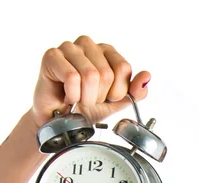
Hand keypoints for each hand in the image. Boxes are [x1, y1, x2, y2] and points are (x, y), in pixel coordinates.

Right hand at [30, 35, 150, 128]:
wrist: (61, 121)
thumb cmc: (86, 107)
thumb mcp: (117, 102)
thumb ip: (135, 91)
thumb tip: (146, 77)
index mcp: (106, 51)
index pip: (123, 68)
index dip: (116, 91)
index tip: (105, 98)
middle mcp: (88, 45)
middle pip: (107, 73)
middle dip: (99, 96)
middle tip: (87, 100)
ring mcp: (69, 48)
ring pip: (90, 75)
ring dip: (85, 97)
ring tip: (77, 98)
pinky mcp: (52, 56)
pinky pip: (71, 77)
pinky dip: (71, 94)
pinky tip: (66, 95)